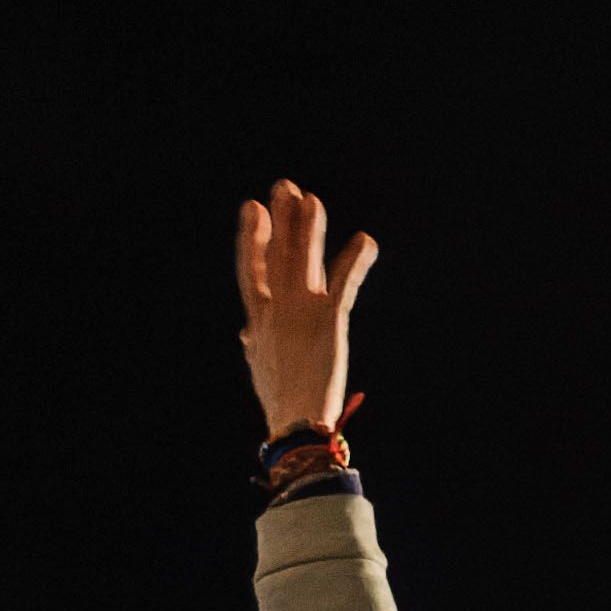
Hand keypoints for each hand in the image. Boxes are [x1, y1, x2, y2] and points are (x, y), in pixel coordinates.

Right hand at [236, 181, 379, 439]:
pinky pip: (345, 283)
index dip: (252, 237)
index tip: (253, 209)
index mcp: (258, 321)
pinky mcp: (329, 321)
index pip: (252, 269)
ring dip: (310, 229)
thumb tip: (244, 335)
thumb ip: (254, 343)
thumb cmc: (280, 403)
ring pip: (305, 261)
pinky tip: (365, 241)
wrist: (296, 424)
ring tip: (314, 200)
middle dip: (281, 220)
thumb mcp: (259, 367)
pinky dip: (355, 260)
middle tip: (285, 187)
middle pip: (277, 255)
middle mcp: (276, 310)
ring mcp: (301, 313)